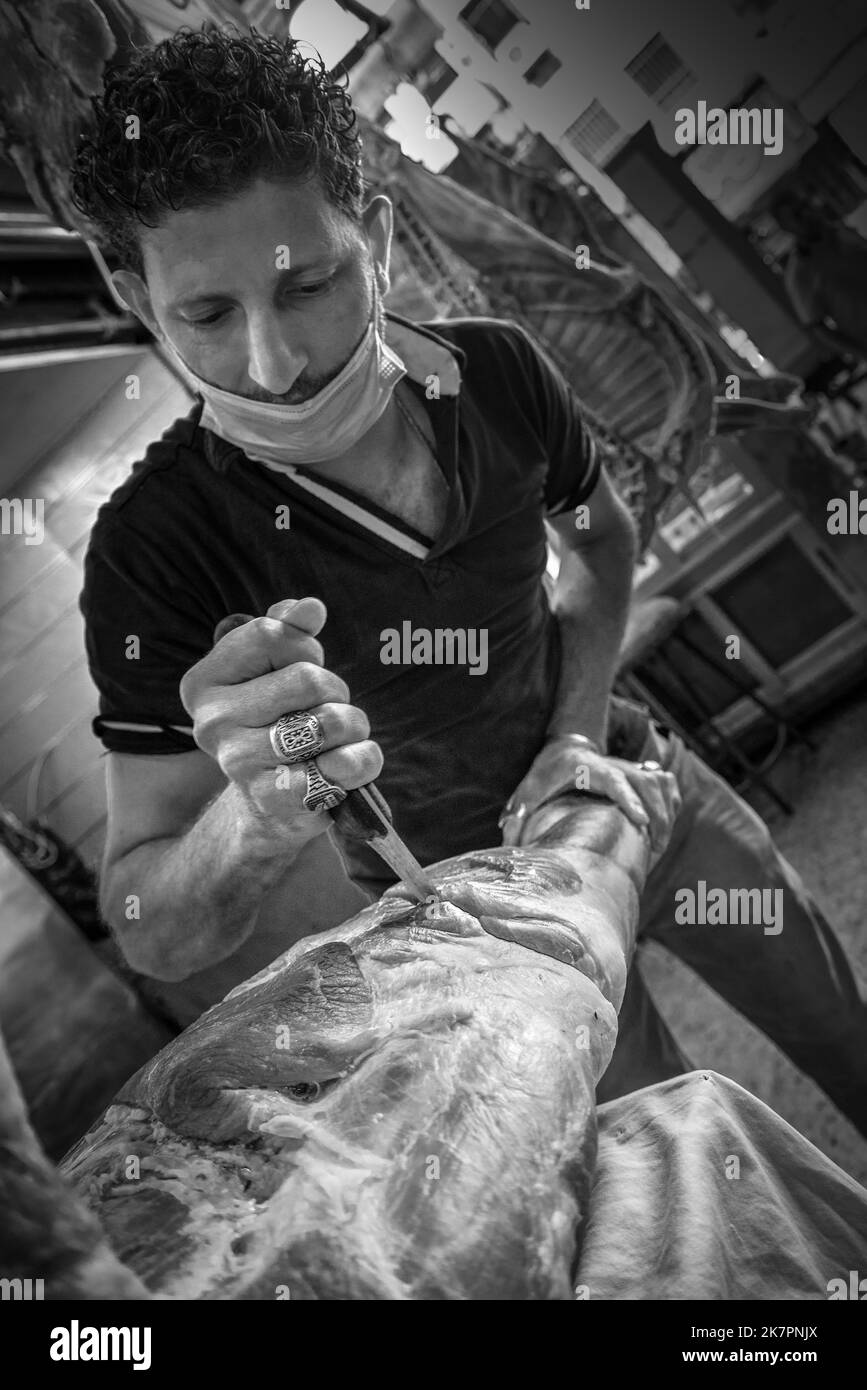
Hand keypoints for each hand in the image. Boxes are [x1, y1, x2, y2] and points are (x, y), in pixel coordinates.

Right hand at [180, 597, 382, 834]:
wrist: (268, 806)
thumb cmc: (276, 722)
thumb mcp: (275, 670)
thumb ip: (289, 631)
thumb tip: (310, 607)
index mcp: (204, 682)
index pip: (270, 633)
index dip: (304, 647)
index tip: (301, 668)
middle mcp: (212, 722)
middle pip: (307, 679)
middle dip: (335, 691)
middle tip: (328, 708)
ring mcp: (240, 763)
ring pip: (329, 722)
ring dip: (353, 726)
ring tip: (341, 736)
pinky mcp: (276, 799)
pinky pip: (343, 765)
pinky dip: (362, 761)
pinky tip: (348, 764)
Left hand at [500, 736, 681, 862]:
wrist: (565, 749)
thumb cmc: (546, 774)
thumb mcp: (529, 790)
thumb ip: (519, 812)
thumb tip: (507, 840)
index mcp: (587, 767)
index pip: (613, 779)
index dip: (629, 799)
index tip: (642, 821)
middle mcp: (614, 763)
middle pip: (645, 782)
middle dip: (657, 814)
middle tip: (655, 848)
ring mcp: (630, 766)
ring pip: (661, 782)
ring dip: (667, 813)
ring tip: (659, 847)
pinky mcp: (641, 772)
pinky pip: (667, 784)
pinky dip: (672, 804)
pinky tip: (666, 830)